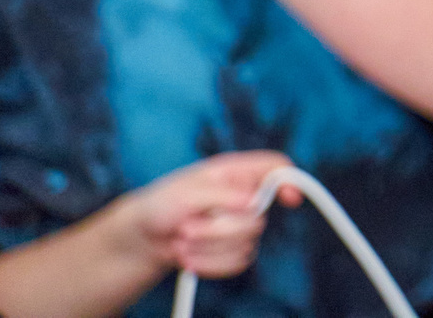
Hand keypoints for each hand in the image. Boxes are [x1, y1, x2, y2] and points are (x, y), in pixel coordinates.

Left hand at [126, 151, 297, 280]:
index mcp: (236, 173)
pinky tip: (188, 256)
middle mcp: (243, 198)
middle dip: (219, 229)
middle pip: (258, 218)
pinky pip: (237, 263)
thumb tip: (253, 202)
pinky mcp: (233, 251)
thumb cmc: (161, 204)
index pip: (275, 168)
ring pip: (246, 244)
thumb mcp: (186, 192)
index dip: (289, 181)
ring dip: (207, 247)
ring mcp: (239, 225)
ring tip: (182, 240)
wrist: (143, 239)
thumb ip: (223, 194)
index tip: (288, 200)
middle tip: (188, 225)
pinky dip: (209, 264)